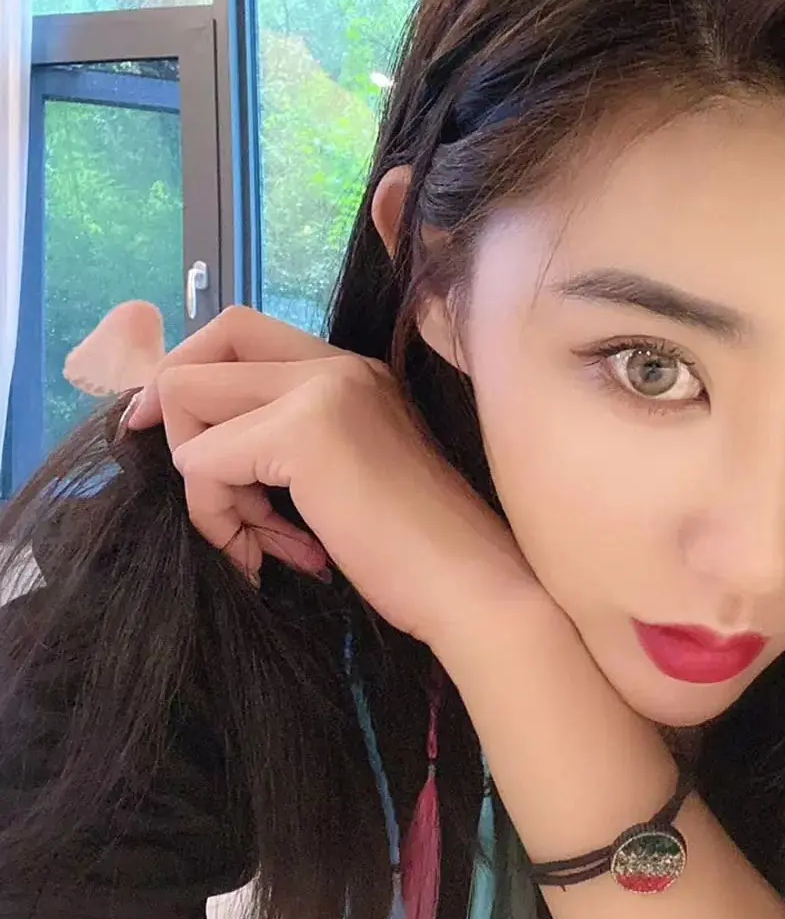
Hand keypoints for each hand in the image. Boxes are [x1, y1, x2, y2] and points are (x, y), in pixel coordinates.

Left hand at [119, 305, 543, 651]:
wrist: (472, 587)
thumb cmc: (415, 555)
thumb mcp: (341, 478)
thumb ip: (284, 442)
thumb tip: (192, 443)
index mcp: (350, 371)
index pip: (236, 331)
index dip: (191, 383)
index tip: (188, 452)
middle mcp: (336, 365)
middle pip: (201, 351)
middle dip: (178, 425)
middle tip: (205, 490)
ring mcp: (323, 390)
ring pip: (187, 403)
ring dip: (205, 487)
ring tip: (263, 541)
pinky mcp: (305, 433)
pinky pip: (201, 463)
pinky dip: (217, 518)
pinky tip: (273, 557)